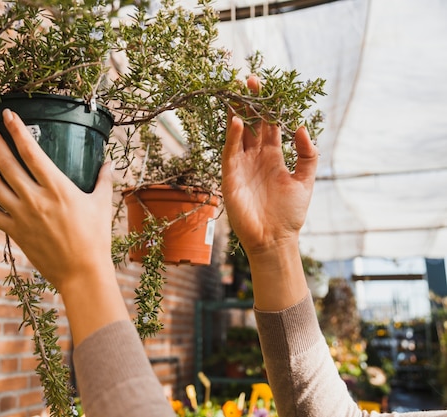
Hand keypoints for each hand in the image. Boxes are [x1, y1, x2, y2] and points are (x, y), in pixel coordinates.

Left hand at [0, 109, 114, 292]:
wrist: (82, 273)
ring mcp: (22, 216)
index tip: (8, 115)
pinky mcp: (15, 232)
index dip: (18, 130)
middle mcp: (35, 198)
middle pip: (7, 163)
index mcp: (58, 188)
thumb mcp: (101, 205)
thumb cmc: (96, 239)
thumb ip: (103, 180)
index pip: (32, 151)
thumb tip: (108, 163)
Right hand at [221, 77, 318, 255]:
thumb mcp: (306, 181)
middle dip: (251, 102)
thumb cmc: (290, 213)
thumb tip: (302, 127)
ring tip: (238, 92)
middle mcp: (256, 157)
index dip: (270, 106)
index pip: (271, 125)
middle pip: (253, 123)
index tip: (270, 86)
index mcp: (274, 156)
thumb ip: (307, 154)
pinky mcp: (231, 176)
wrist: (274, 238)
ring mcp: (242, 165)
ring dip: (238, 113)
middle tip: (250, 80)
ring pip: (239, 133)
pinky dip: (233, 136)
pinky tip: (237, 121)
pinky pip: (231, 152)